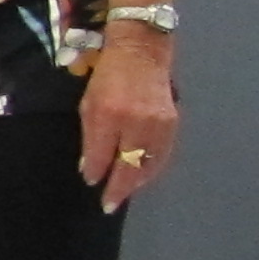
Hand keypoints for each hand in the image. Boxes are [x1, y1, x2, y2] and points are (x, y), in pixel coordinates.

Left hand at [80, 33, 177, 211]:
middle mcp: (137, 121)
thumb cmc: (106, 78)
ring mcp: (158, 124)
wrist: (141, 54)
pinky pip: (162, 155)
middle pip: (129, 165)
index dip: (97, 172)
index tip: (91, 184)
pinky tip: (141, 177)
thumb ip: (90, 138)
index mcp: (110, 114)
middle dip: (119, 188)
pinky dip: (151, 169)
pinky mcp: (172, 124)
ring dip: (136, 182)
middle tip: (109, 205)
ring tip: (123, 194)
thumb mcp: (88, 104)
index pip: (103, 154)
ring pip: (148, 164)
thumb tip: (90, 169)